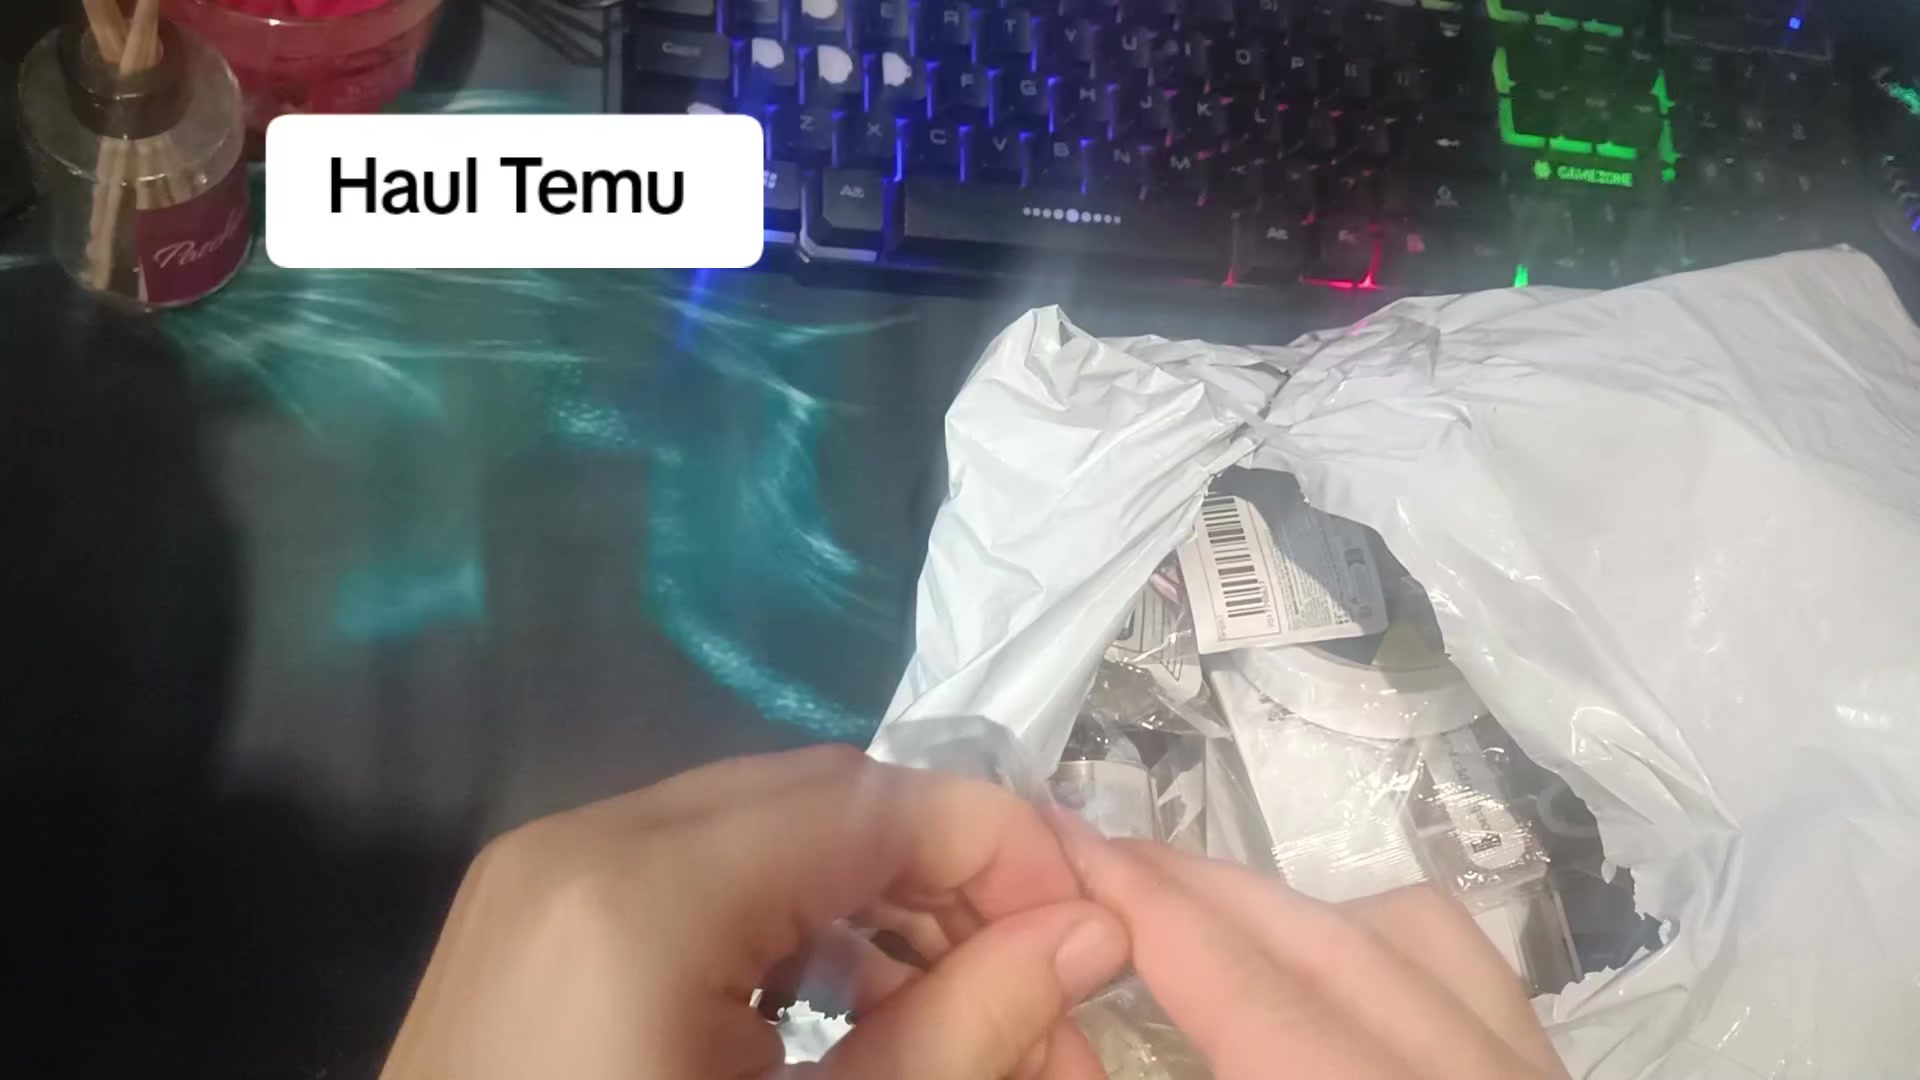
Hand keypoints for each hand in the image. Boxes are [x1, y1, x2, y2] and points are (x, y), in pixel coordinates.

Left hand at [379, 746, 1129, 1079]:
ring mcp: (538, 876)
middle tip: (1040, 993)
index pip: (879, 803)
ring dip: (876, 905)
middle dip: (951, 884)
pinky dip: (786, 924)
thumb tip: (1093, 934)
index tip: (1095, 939)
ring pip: (761, 830)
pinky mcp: (527, 921)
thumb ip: (962, 1032)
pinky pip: (691, 876)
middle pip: (824, 800)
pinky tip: (842, 1015)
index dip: (1009, 854)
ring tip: (959, 1017)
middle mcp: (581, 841)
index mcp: (643, 896)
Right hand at [1054, 813, 1569, 1079]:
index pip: (1249, 988)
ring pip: (1417, 936)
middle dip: (1202, 887)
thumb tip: (1084, 996)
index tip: (1062, 838)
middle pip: (1329, 942)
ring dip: (1297, 908)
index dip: (1148, 905)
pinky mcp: (1553, 1077)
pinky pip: (1477, 971)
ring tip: (1206, 914)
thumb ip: (1178, 1074)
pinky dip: (1389, 943)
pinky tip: (1331, 967)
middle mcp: (1472, 1078)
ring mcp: (1530, 1074)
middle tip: (1096, 857)